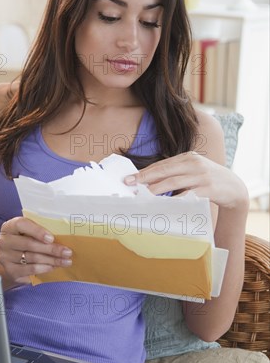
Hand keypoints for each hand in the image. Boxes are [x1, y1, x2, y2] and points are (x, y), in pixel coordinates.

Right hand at [0, 217, 72, 284]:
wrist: (11, 259)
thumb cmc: (24, 241)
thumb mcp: (28, 233)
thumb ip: (40, 232)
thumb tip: (62, 237)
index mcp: (9, 227)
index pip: (21, 224)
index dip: (37, 231)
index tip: (51, 238)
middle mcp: (4, 241)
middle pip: (29, 244)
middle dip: (51, 249)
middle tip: (67, 252)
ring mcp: (5, 257)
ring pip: (32, 258)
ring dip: (52, 260)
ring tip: (65, 261)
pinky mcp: (10, 271)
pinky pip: (30, 269)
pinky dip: (44, 269)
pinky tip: (53, 267)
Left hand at [124, 152, 248, 209]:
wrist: (233, 187)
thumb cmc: (206, 179)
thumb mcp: (192, 170)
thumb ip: (174, 173)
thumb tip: (148, 182)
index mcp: (187, 157)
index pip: (161, 165)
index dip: (144, 172)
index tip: (128, 179)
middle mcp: (193, 164)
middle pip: (165, 171)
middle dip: (145, 178)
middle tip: (131, 185)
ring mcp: (201, 176)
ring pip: (174, 182)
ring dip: (157, 189)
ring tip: (144, 195)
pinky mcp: (209, 188)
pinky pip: (188, 195)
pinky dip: (176, 199)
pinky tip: (165, 204)